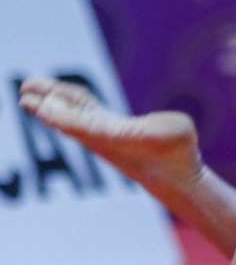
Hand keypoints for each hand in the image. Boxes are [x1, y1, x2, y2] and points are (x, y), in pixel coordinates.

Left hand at [18, 77, 202, 190]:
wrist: (176, 175)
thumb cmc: (180, 152)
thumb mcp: (177, 130)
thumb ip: (161, 124)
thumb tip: (140, 128)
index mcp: (123, 138)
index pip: (87, 127)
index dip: (64, 117)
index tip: (43, 106)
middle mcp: (105, 139)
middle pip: (69, 120)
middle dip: (47, 108)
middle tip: (25, 93)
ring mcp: (102, 134)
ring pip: (71, 114)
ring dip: (50, 101)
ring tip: (29, 89)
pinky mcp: (105, 129)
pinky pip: (82, 111)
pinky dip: (67, 101)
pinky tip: (54, 93)